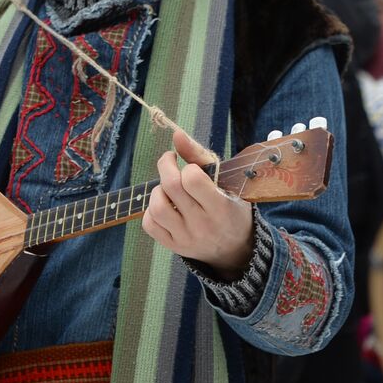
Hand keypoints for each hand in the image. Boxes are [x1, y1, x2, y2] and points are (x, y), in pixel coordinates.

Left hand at [142, 129, 254, 279]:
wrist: (234, 248)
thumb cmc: (230, 207)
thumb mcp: (226, 182)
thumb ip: (200, 157)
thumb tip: (176, 133)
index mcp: (221, 208)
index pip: (192, 179)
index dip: (187, 167)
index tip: (189, 166)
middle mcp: (203, 225)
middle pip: (171, 187)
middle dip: (166, 167)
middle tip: (170, 162)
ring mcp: (186, 238)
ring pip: (157, 206)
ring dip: (157, 191)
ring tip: (168, 189)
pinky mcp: (172, 245)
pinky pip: (149, 224)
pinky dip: (150, 210)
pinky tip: (164, 205)